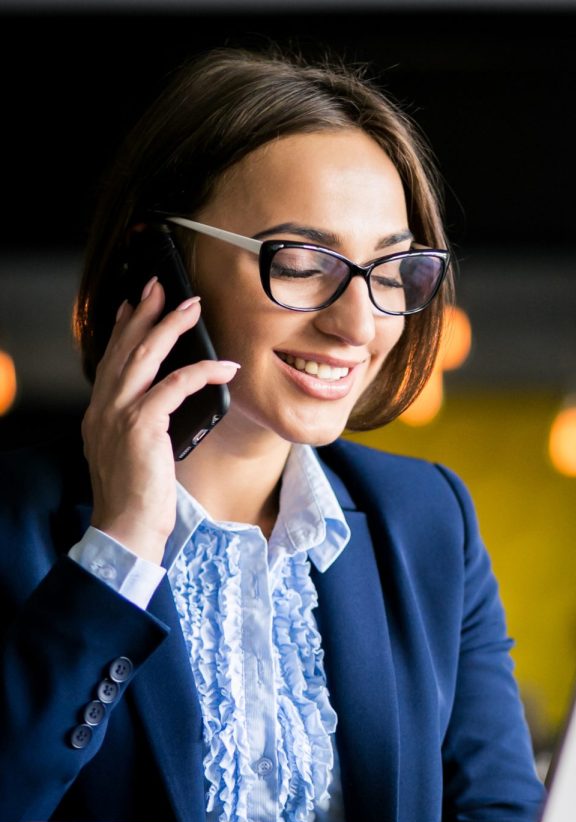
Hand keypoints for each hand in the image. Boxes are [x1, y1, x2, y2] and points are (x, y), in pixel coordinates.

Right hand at [81, 277, 239, 563]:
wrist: (126, 529)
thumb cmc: (137, 499)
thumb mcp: (135, 454)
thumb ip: (142, 426)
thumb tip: (167, 408)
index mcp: (99, 414)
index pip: (110, 360)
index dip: (123, 329)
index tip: (135, 304)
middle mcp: (103, 409)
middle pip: (124, 348)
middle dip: (144, 313)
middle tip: (162, 287)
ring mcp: (118, 415)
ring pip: (144, 357)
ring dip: (169, 327)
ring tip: (190, 306)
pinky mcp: (141, 425)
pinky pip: (175, 386)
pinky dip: (201, 371)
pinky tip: (223, 366)